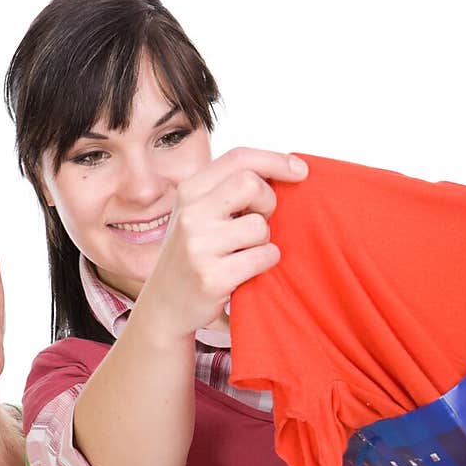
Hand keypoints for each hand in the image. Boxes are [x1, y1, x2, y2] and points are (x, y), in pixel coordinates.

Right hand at [136, 148, 307, 338]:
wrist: (164, 307)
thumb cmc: (192, 257)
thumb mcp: (198, 214)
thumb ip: (227, 191)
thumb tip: (284, 171)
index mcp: (189, 191)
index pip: (239, 158)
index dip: (275, 160)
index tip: (301, 170)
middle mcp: (190, 214)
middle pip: (251, 184)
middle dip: (268, 202)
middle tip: (260, 221)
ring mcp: (199, 246)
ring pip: (259, 226)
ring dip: (264, 241)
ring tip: (245, 253)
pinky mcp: (212, 277)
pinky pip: (263, 257)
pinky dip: (265, 263)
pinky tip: (246, 270)